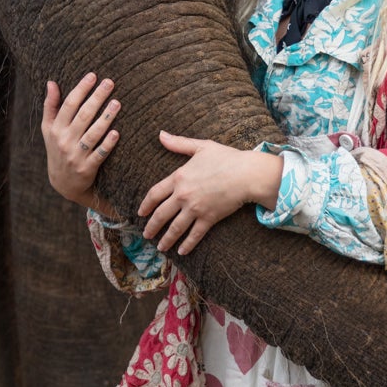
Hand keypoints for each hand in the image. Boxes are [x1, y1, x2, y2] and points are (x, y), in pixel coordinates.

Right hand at [42, 73, 120, 207]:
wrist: (63, 183)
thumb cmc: (57, 149)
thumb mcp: (48, 129)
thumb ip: (50, 106)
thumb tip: (51, 82)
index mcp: (55, 129)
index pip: (69, 105)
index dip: (81, 89)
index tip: (93, 75)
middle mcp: (64, 141)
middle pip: (83, 115)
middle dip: (97, 97)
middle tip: (110, 82)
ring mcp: (76, 155)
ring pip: (92, 133)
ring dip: (105, 117)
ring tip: (117, 102)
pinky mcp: (87, 168)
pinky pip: (99, 154)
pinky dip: (107, 144)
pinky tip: (116, 133)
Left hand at [139, 132, 282, 255]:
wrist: (246, 174)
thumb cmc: (226, 158)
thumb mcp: (201, 147)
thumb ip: (178, 143)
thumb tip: (160, 135)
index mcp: (179, 177)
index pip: (155, 194)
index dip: (145, 205)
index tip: (140, 213)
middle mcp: (183, 195)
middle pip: (161, 214)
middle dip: (152, 226)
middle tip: (145, 235)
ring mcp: (195, 208)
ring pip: (175, 228)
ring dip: (166, 239)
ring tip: (160, 247)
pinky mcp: (209, 218)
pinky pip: (195, 235)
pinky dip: (187, 244)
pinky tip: (181, 252)